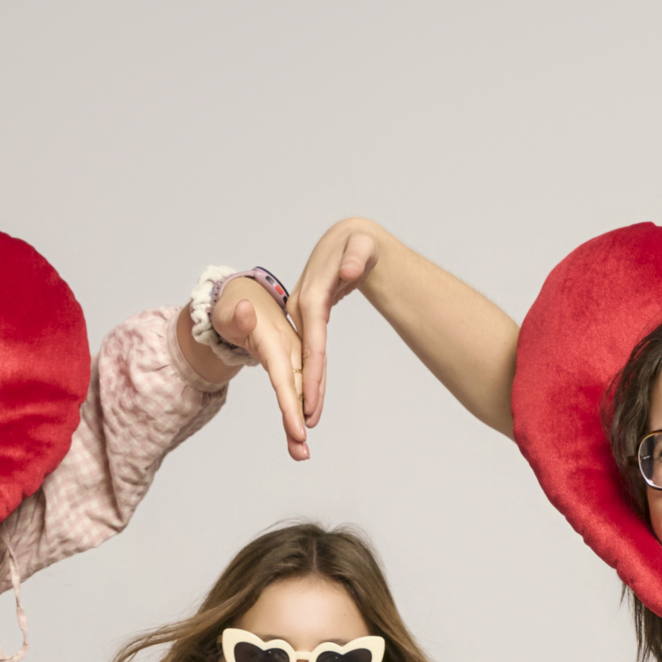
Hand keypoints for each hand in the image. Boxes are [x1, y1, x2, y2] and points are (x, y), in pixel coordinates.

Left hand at [210, 277, 308, 461]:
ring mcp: (294, 357)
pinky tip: (297, 438)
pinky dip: (299, 414)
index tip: (298, 430)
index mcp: (275, 339)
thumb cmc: (230, 309)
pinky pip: (298, 392)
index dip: (291, 403)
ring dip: (302, 424)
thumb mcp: (225, 311)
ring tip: (300, 454)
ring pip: (302, 394)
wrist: (243, 298)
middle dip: (300, 422)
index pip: (284, 376)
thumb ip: (235, 316)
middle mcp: (290, 349)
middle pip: (298, 390)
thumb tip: (245, 311)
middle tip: (302, 453)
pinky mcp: (294, 365)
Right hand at [285, 218, 383, 429]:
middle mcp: (301, 306)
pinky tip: (314, 395)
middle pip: (304, 353)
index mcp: (312, 295)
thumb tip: (348, 271)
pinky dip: (311, 372)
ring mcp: (302, 312)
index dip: (312, 368)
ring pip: (305, 355)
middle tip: (306, 424)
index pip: (313, 337)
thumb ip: (355, 258)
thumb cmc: (358, 242)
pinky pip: (310, 349)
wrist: (350, 237)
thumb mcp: (360, 244)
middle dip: (305, 389)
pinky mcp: (308, 317)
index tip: (311, 396)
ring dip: (306, 388)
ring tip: (308, 421)